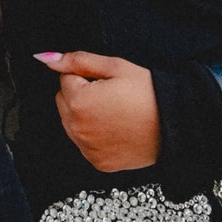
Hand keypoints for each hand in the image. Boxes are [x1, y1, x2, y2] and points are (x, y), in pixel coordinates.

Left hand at [36, 51, 161, 173]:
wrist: (174, 125)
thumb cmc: (148, 93)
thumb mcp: (115, 67)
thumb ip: (77, 61)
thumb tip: (46, 58)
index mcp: (78, 102)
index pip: (65, 78)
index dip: (86, 75)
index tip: (106, 81)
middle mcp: (77, 128)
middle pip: (63, 101)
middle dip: (80, 94)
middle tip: (110, 95)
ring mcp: (87, 148)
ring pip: (71, 123)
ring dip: (84, 115)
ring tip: (115, 112)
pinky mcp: (98, 162)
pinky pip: (84, 143)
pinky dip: (94, 135)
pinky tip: (115, 128)